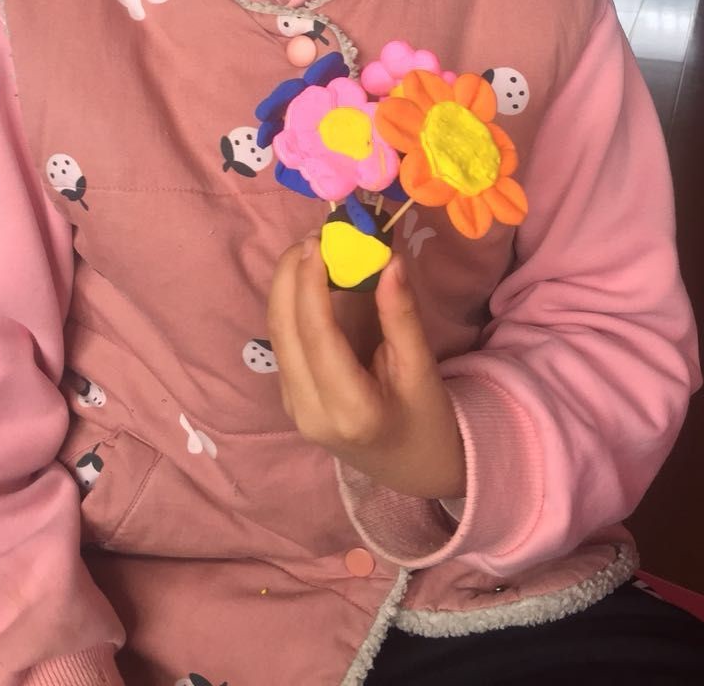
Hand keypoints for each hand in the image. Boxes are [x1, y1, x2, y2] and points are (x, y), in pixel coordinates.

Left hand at [267, 237, 465, 499]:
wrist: (413, 467)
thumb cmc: (426, 418)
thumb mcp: (421, 369)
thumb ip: (401, 315)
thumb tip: (388, 258)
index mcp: (349, 410)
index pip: (316, 336)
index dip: (311, 284)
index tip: (319, 241)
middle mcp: (310, 412)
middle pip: (284, 331)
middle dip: (290, 276)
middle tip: (313, 237)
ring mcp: (293, 408)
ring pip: (278, 334)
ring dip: (287, 286)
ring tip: (310, 249)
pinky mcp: (289, 398)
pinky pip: (284, 342)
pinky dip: (290, 305)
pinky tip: (309, 278)